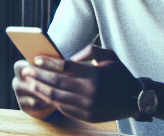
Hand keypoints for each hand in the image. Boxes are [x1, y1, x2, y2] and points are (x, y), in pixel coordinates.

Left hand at [17, 45, 140, 124]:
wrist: (133, 99)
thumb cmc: (120, 74)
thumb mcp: (110, 57)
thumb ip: (91, 51)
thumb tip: (70, 56)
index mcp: (95, 73)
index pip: (66, 66)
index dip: (49, 62)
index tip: (36, 59)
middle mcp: (88, 90)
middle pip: (57, 82)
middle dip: (39, 75)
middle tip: (26, 70)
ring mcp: (85, 105)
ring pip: (56, 97)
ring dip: (40, 90)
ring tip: (30, 84)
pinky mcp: (84, 116)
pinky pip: (62, 108)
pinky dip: (51, 100)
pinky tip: (44, 94)